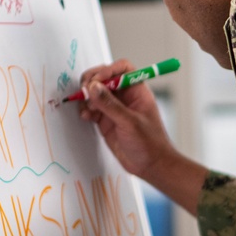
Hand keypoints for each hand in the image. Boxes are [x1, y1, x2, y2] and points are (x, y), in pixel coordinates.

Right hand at [78, 60, 207, 214]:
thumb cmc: (150, 143)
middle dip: (92, 82)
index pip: (122, 69)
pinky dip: (85, 110)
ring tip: (87, 109)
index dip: (107, 70)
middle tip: (84, 91)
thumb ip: (110, 104)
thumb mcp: (130, 122)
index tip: (96, 81)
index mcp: (138, 90)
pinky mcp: (106, 121)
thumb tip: (93, 87)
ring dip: (87, 97)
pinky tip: (86, 117)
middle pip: (105, 78)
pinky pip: (92, 108)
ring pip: (95, 93)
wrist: (151, 166)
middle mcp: (125, 96)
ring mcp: (115, 108)